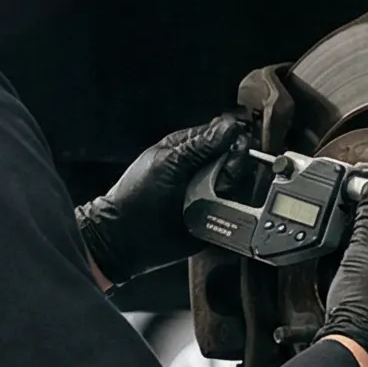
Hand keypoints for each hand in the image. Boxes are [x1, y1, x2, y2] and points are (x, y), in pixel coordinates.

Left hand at [75, 114, 249, 287]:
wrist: (126, 239)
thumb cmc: (135, 198)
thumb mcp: (166, 164)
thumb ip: (199, 147)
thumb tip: (229, 127)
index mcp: (188, 148)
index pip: (224, 134)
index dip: (235, 140)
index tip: (235, 149)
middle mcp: (202, 169)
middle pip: (237, 159)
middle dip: (235, 166)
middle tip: (220, 178)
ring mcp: (209, 193)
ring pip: (241, 184)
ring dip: (234, 189)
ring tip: (214, 197)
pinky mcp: (213, 217)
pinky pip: (236, 210)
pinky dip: (235, 210)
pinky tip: (220, 211)